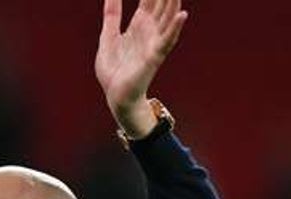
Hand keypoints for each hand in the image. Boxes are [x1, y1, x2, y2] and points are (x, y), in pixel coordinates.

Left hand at [95, 0, 187, 137]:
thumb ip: (112, 14)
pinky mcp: (154, 57)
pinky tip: (182, 14)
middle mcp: (150, 30)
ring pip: (168, 16)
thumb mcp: (108, 36)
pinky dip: (175, 27)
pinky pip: (167, 41)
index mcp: (140, 24)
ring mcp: (154, 42)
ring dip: (173, 0)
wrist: (115, 96)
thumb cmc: (114, 71)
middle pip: (162, 1)